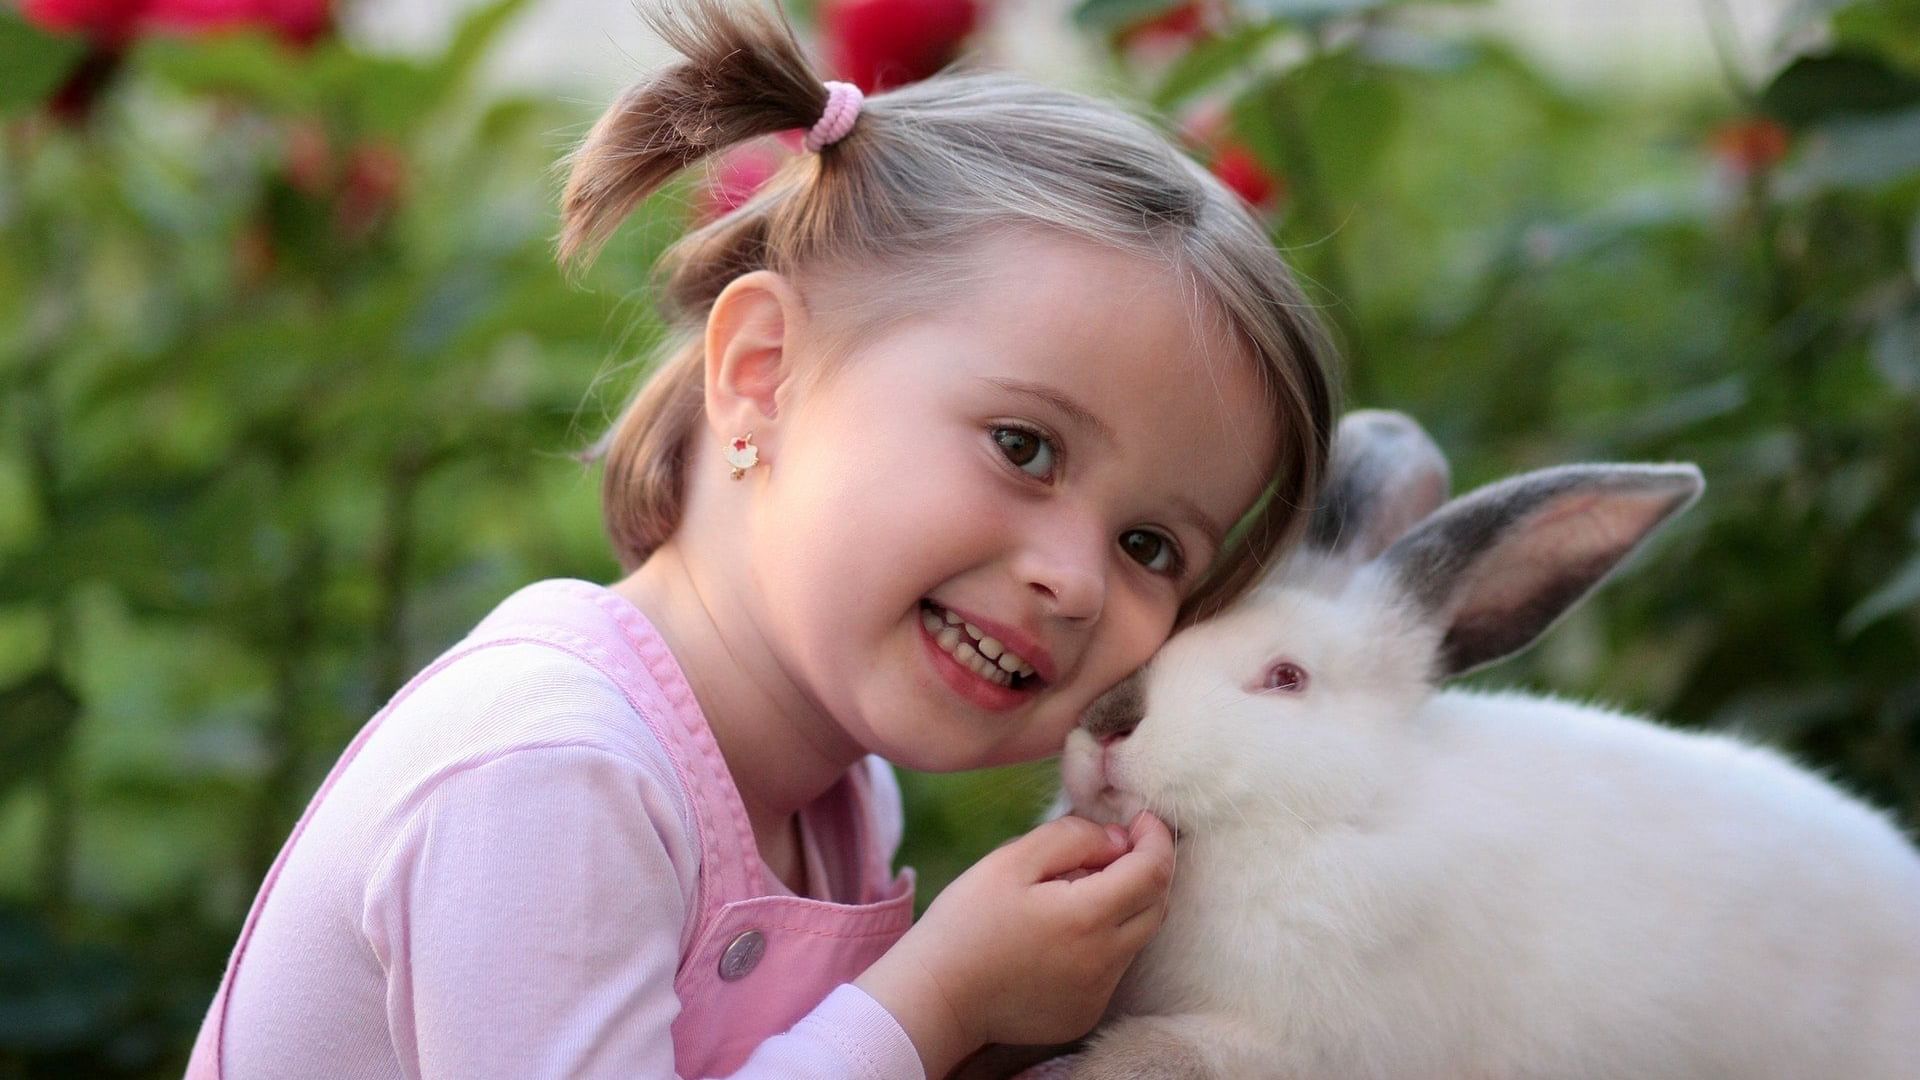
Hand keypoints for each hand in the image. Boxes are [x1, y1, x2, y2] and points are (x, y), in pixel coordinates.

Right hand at [858, 811, 1175, 1079]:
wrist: (936, 997)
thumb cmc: (966, 922)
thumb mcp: (1011, 861)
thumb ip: (1071, 838)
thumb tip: (1117, 838)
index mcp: (1088, 918)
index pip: (1153, 870)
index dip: (1155, 837)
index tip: (1141, 819)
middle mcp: (1104, 961)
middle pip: (1156, 905)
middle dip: (1147, 869)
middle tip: (1110, 849)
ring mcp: (1097, 993)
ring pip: (1136, 937)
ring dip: (1123, 905)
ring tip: (1072, 891)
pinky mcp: (1085, 1013)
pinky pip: (1112, 968)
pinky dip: (1103, 941)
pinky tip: (1060, 933)